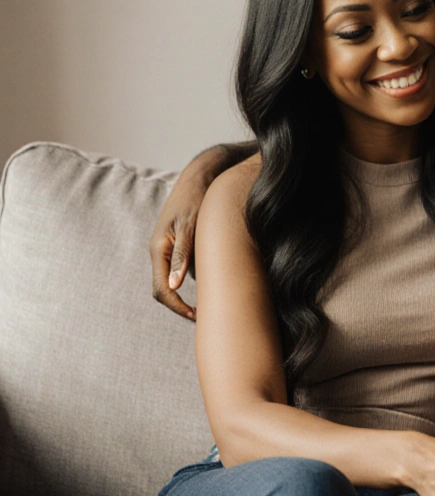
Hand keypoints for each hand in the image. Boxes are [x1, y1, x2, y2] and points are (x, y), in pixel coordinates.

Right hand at [150, 145, 251, 319]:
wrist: (200, 177)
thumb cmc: (195, 199)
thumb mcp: (189, 226)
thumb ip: (182, 254)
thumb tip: (173, 285)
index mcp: (158, 250)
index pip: (161, 291)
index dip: (178, 308)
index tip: (197, 318)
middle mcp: (161, 252)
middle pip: (165, 290)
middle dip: (182, 307)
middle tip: (206, 318)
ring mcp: (169, 250)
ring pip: (175, 281)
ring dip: (190, 296)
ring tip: (214, 305)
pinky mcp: (180, 246)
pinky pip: (184, 271)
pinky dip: (197, 282)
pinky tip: (216, 285)